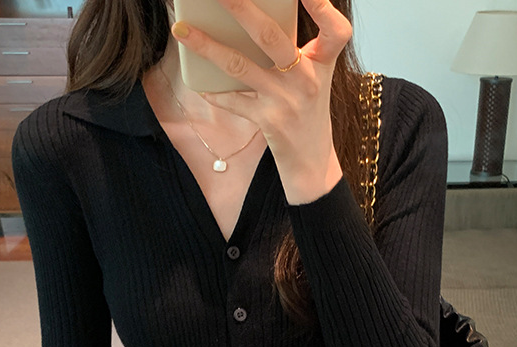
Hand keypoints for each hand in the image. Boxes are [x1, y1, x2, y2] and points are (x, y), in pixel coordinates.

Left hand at [171, 0, 352, 203]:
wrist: (311, 160)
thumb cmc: (306, 110)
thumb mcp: (311, 76)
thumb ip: (292, 49)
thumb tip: (248, 19)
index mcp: (322, 62)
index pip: (334, 29)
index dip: (323, 6)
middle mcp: (307, 79)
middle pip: (270, 36)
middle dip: (240, 8)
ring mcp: (286, 100)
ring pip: (240, 65)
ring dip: (207, 46)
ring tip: (181, 30)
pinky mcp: (269, 121)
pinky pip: (234, 101)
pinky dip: (215, 92)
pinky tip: (200, 83)